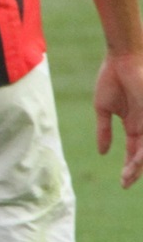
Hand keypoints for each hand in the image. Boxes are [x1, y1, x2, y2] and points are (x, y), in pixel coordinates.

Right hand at [94, 53, 142, 188]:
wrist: (123, 59)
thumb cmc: (112, 78)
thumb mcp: (103, 108)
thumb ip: (103, 131)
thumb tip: (103, 152)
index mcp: (133, 124)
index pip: (134, 151)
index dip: (129, 167)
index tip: (123, 181)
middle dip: (135, 171)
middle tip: (125, 183)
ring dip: (138, 165)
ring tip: (128, 176)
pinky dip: (142, 153)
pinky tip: (134, 162)